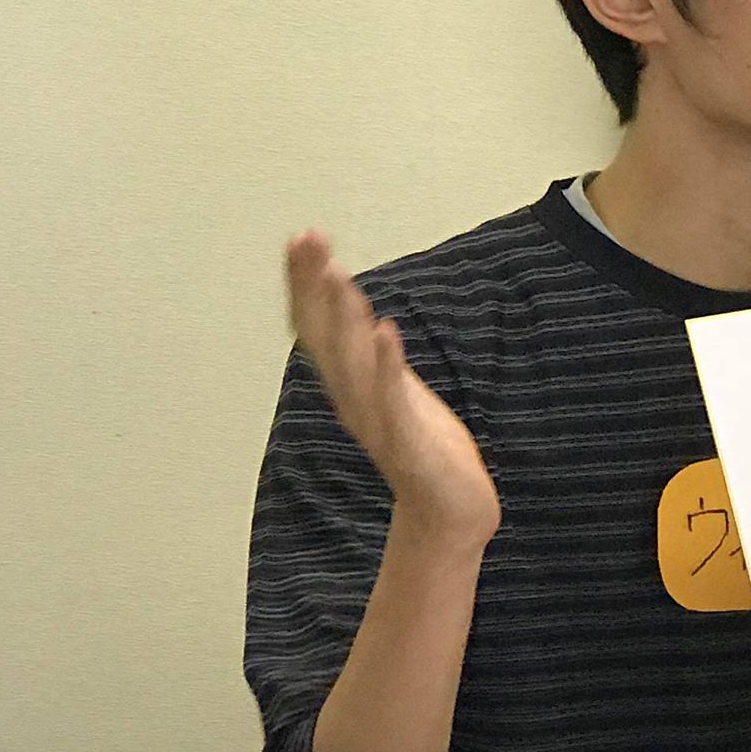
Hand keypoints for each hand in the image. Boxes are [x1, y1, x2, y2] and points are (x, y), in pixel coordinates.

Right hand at [285, 230, 500, 542]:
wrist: (449, 513)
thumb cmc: (424, 447)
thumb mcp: (392, 389)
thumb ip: (371, 353)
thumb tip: (356, 308)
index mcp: (349, 386)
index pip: (318, 327)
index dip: (306, 284)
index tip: (301, 238)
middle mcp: (353, 400)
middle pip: (324, 335)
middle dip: (313, 286)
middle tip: (304, 238)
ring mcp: (378, 421)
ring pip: (350, 361)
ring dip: (341, 317)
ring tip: (335, 274)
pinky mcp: (408, 441)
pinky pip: (392, 398)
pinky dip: (386, 364)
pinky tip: (386, 331)